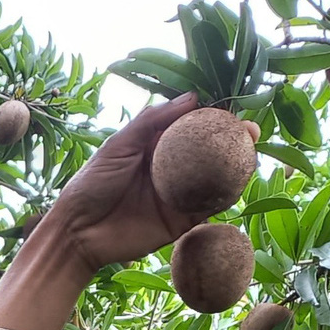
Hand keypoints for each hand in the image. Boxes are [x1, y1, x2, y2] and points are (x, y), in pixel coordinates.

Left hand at [40, 93, 260, 277]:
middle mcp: (170, 169)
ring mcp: (178, 195)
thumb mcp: (118, 145)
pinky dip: (226, 197)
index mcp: (155, 146)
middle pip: (209, 152)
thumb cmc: (91, 183)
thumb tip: (192, 97)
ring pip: (214, 179)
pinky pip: (208, 208)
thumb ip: (151, 121)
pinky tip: (240, 184)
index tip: (233, 107)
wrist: (78, 232)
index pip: (190, 127)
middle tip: (251, 130)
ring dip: (236, 167)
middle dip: (233, 141)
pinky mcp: (180, 222)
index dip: (212, 117)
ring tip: (252, 153)